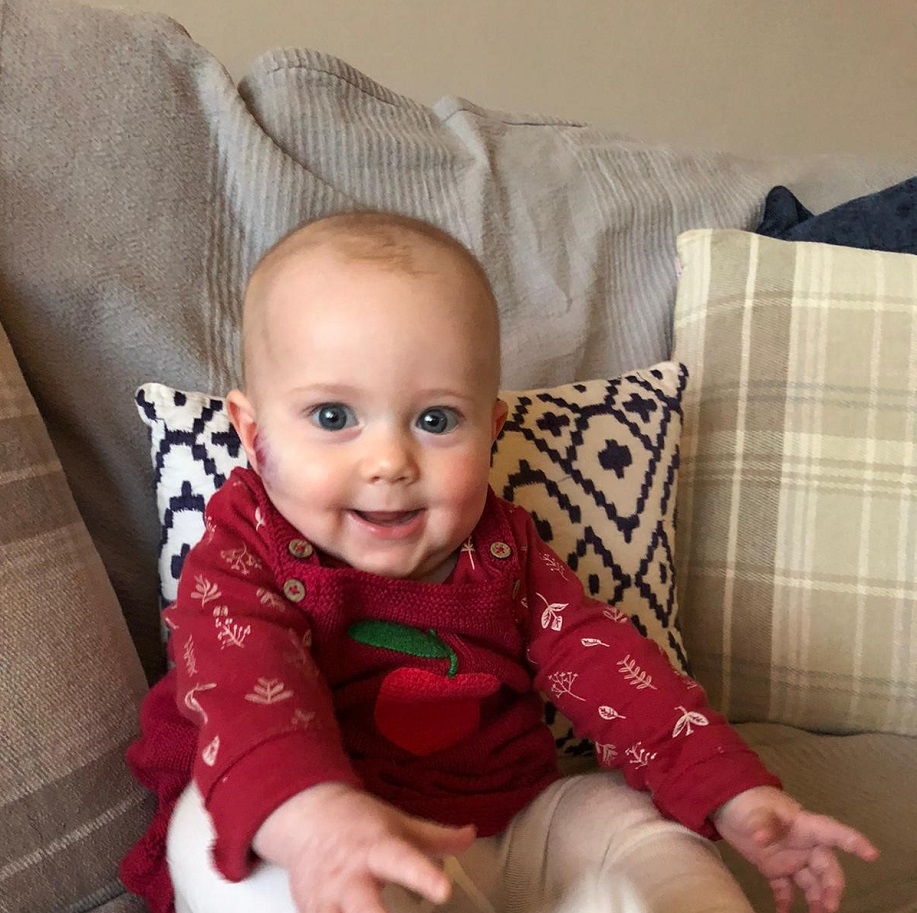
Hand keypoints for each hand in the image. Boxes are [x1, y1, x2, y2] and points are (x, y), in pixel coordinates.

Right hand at [252, 782, 476, 912]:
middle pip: (365, 908)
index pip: (404, 862)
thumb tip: (471, 834)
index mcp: (377, 848)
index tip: (444, 890)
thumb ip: (437, 837)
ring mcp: (327, 899)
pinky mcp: (311, 912)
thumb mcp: (399, 823)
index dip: (424, 878)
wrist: (307, 816)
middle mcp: (350, 876)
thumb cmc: (359, 822)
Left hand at [713, 786, 878, 912]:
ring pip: (811, 883)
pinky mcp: (774, 868)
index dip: (853, 842)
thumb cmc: (747, 800)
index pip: (833, 832)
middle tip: (828, 907)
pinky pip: (786, 889)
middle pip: (826, 868)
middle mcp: (803, 844)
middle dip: (831, 888)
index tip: (872, 855)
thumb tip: (762, 838)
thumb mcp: (756, 809)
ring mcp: (790, 857)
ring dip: (816, 900)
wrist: (725, 803)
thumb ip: (764, 823)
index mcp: (804, 825)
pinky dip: (786, 903)